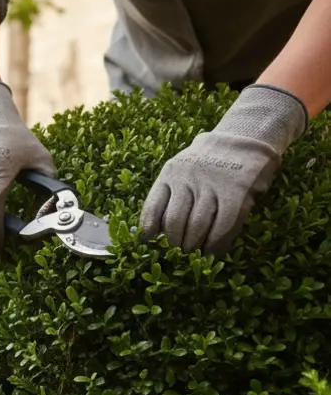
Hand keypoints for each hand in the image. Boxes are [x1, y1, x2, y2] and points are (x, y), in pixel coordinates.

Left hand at [141, 84, 307, 255]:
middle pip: (174, 222)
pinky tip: (213, 254)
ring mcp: (213, 186)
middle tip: (176, 257)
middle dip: (174, 245)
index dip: (149, 231)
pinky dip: (216, 245)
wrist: (246, 136)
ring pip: (196, 226)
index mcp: (170, 174)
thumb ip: (170, 192)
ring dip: (193, 247)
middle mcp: (188, 180)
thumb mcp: (182, 168)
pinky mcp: (237, 193)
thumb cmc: (209, 160)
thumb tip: (153, 230)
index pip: (153, 208)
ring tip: (193, 258)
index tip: (148, 245)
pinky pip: (223, 226)